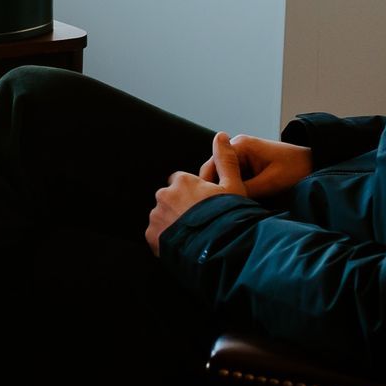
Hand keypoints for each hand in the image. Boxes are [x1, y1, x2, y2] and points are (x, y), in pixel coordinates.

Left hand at [146, 132, 245, 255]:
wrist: (220, 249)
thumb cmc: (229, 217)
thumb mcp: (233, 186)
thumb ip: (225, 160)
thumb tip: (221, 136)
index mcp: (182, 181)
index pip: (182, 182)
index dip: (194, 193)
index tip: (205, 205)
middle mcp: (164, 195)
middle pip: (170, 199)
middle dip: (181, 207)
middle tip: (200, 221)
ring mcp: (156, 215)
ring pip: (162, 216)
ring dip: (173, 222)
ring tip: (193, 235)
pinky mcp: (151, 235)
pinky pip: (156, 234)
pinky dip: (166, 238)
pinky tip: (183, 244)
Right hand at [199, 133, 312, 198]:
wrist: (317, 164)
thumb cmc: (298, 169)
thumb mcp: (271, 182)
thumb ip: (245, 191)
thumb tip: (225, 203)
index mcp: (240, 146)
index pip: (211, 167)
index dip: (209, 187)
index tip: (210, 206)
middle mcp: (237, 148)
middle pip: (214, 172)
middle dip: (216, 190)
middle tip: (218, 210)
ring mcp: (242, 157)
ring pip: (223, 177)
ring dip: (226, 191)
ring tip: (228, 209)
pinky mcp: (248, 166)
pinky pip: (233, 179)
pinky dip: (234, 190)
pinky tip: (237, 203)